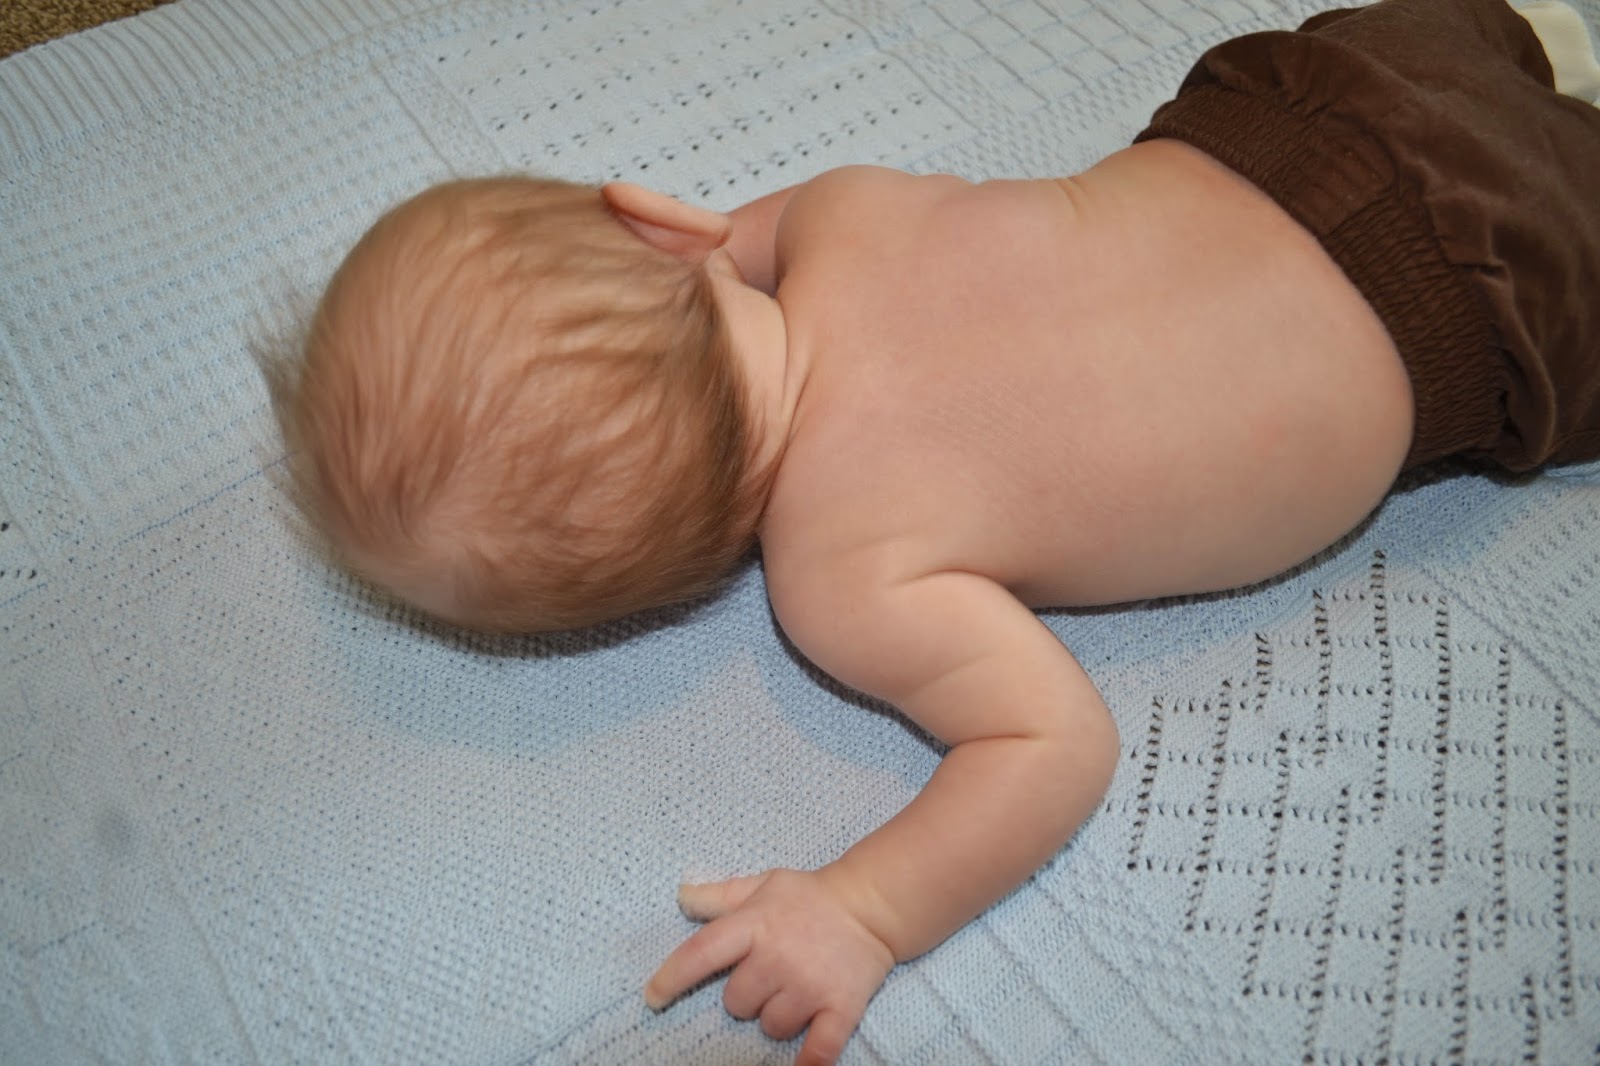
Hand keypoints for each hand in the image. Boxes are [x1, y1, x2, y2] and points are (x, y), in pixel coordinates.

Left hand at [645, 868, 895, 1065]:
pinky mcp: (840, 1008)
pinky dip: (808, 1064)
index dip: (670, 978)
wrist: (871, 905)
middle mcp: (777, 958)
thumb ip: (719, 895)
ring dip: (776, 1018)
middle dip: (745, 996)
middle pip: (736, 1003)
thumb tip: (680, 897)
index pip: (700, 954)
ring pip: (770, 1027)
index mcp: (754, 926)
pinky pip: (818, 1050)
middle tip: (768, 975)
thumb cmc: (809, 897)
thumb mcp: (762, 885)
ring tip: (794, 994)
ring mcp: (809, 987)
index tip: (652, 998)